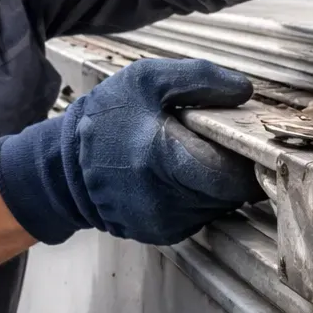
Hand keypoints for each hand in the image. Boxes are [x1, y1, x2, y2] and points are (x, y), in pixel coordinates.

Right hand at [0, 59, 263, 246]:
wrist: (64, 167)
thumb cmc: (106, 119)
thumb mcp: (146, 79)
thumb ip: (200, 78)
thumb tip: (245, 91)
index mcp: (159, 159)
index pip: (231, 175)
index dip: (247, 156)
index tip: (248, 138)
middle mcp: (163, 200)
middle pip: (231, 192)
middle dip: (237, 167)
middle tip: (226, 142)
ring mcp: (163, 223)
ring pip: (220, 206)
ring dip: (219, 183)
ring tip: (199, 155)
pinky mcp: (163, 234)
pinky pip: (203, 215)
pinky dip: (202, 196)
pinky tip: (183, 175)